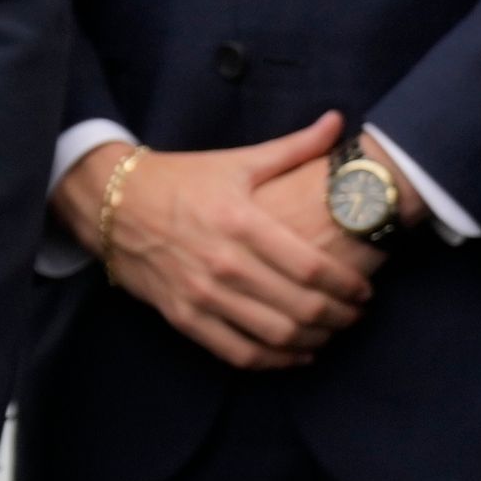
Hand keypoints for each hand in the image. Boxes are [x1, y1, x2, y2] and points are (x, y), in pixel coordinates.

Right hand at [62, 115, 378, 368]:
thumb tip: (338, 120)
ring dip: (312, 340)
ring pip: (270, 334)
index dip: (346, 284)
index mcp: (244, 223)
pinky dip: (271, 361)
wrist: (113, 205)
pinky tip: (296, 356)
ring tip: (336, 333)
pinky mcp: (181, 317)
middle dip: (338, 315)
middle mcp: (224, 265)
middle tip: (360, 314)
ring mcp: (201, 296)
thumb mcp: (240, 160)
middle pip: (297, 306)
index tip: (367, 289)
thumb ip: (295, 147)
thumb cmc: (184, 179)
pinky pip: (234, 352)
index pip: (309, 266)